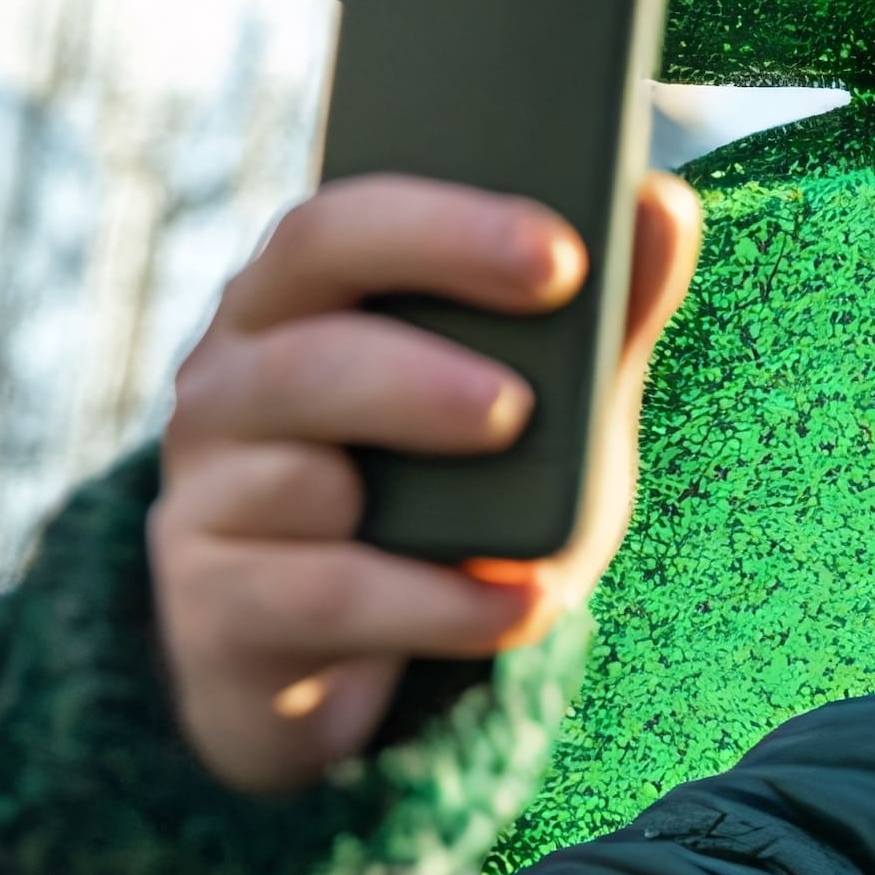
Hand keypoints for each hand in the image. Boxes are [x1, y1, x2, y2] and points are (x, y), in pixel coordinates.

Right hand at [151, 170, 702, 793]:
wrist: (373, 669)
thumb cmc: (454, 503)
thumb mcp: (544, 412)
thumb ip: (600, 320)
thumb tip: (663, 204)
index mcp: (297, 305)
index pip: (335, 231)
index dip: (441, 233)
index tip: (562, 256)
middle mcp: (229, 389)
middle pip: (299, 352)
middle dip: (418, 372)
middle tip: (522, 405)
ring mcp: (210, 503)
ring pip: (304, 479)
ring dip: (429, 500)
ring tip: (539, 531)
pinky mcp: (219, 614)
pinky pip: (326, 596)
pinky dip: (435, 603)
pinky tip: (517, 604)